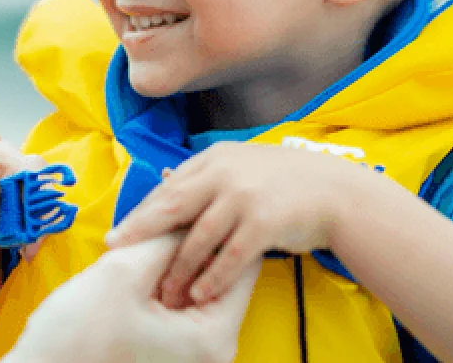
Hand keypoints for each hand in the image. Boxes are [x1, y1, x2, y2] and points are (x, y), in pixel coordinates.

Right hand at [5, 235, 259, 362]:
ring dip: (173, 261)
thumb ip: (165, 238)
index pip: (242, 266)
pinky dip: (161, 282)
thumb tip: (191, 213)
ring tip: (146, 234)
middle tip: (166, 210)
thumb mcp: (123, 273)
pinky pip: (176, 307)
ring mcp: (190, 355)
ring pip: (194, 289)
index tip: (199, 198)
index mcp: (213, 338)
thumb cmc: (75, 340)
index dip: (218, 225)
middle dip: (192, 242)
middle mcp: (211, 352)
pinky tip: (137, 263)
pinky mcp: (168, 353)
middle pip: (218, 278)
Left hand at [107, 141, 354, 306]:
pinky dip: (212, 278)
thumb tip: (164, 178)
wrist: (336, 192)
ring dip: (179, 268)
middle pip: (172, 206)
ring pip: (199, 238)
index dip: (142, 212)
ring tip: (166, 290)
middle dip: (141, 231)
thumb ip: (206, 174)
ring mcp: (244, 197)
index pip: (169, 187)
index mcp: (216, 158)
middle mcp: (226, 174)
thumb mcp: (243, 164)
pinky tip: (200, 293)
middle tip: (116, 251)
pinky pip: (229, 257)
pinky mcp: (264, 223)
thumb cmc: (286, 182)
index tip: (120, 232)